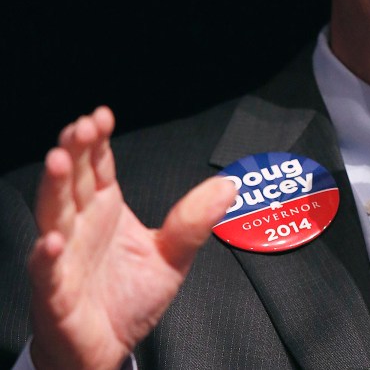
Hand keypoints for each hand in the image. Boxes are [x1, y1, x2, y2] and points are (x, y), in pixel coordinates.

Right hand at [27, 107, 234, 369]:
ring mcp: (65, 256)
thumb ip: (194, 220)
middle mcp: (82, 225)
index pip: (99, 166)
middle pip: (74, 180)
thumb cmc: (130, 300)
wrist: (108, 348)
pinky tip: (53, 239)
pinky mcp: (57, 292)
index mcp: (106, 209)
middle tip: (82, 127)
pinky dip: (48, 254)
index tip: (103, 116)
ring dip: (55, 188)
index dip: (99, 141)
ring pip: (55, 215)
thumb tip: (227, 186)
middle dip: (76, 151)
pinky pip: (48, 271)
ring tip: (61, 160)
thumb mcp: (172, 256)